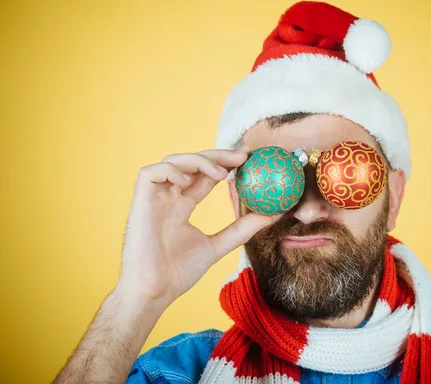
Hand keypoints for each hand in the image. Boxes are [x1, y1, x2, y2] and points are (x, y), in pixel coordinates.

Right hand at [116, 149, 274, 306]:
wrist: (153, 292)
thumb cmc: (178, 274)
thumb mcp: (217, 246)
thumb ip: (241, 229)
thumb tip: (273, 215)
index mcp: (182, 206)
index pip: (204, 176)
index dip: (224, 164)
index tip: (248, 160)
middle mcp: (168, 198)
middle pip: (191, 163)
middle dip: (217, 156)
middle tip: (242, 156)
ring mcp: (153, 198)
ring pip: (172, 161)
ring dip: (198, 161)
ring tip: (220, 173)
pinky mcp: (139, 202)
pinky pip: (150, 173)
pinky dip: (171, 170)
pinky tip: (188, 182)